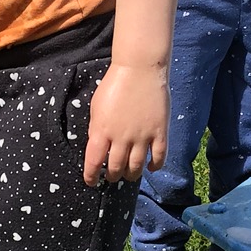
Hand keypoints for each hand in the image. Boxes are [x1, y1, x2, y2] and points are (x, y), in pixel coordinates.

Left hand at [83, 62, 168, 184]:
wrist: (140, 69)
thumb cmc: (115, 84)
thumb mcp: (96, 107)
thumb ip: (96, 128)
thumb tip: (99, 146)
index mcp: (101, 131)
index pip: (93, 162)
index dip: (91, 176)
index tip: (91, 181)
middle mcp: (121, 138)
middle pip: (116, 168)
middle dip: (112, 176)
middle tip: (113, 176)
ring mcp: (142, 136)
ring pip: (136, 167)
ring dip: (131, 174)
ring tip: (129, 174)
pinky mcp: (159, 132)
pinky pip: (159, 157)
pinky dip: (155, 166)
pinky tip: (151, 167)